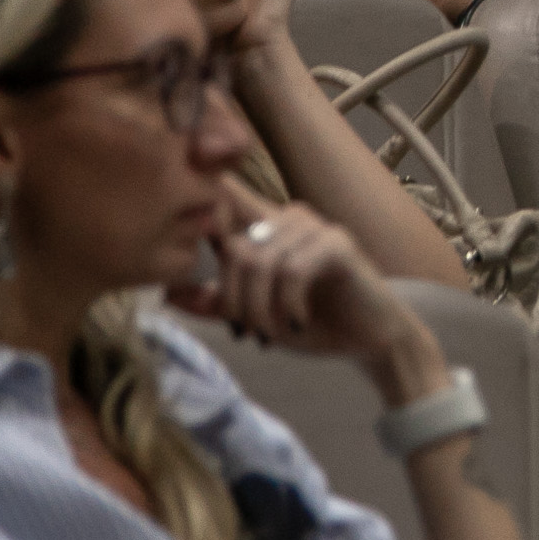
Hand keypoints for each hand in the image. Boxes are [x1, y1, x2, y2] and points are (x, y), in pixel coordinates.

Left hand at [169, 186, 451, 400]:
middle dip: (234, 300)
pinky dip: (287, 304)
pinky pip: (292, 271)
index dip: (201, 214)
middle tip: (246, 332)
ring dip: (261, 308)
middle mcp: (287, 217)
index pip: (223, 200)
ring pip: (261, 262)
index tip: (191, 254)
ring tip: (273, 334)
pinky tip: (297, 321)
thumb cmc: (314, 322)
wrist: (370, 339)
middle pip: (234, 249)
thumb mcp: (256, 316)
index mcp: (265, 227)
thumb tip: (168, 295)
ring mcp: (314, 227)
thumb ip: (217, 302)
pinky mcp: (337, 244)